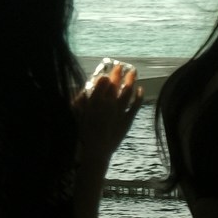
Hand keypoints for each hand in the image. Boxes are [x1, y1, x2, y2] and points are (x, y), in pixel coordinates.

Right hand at [71, 61, 142, 175]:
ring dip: (131, 79)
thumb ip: (80, 102)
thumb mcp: (77, 116)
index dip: (106, 76)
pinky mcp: (127, 120)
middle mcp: (108, 103)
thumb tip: (84, 91)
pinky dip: (139, 96)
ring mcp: (119, 111)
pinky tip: (141, 89)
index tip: (108, 73)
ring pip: (127, 91)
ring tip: (133, 72)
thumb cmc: (82, 135)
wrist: (96, 151)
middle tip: (121, 66)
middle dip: (118, 73)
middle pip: (115, 84)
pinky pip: (136, 105)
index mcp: (94, 101)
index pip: (102, 82)